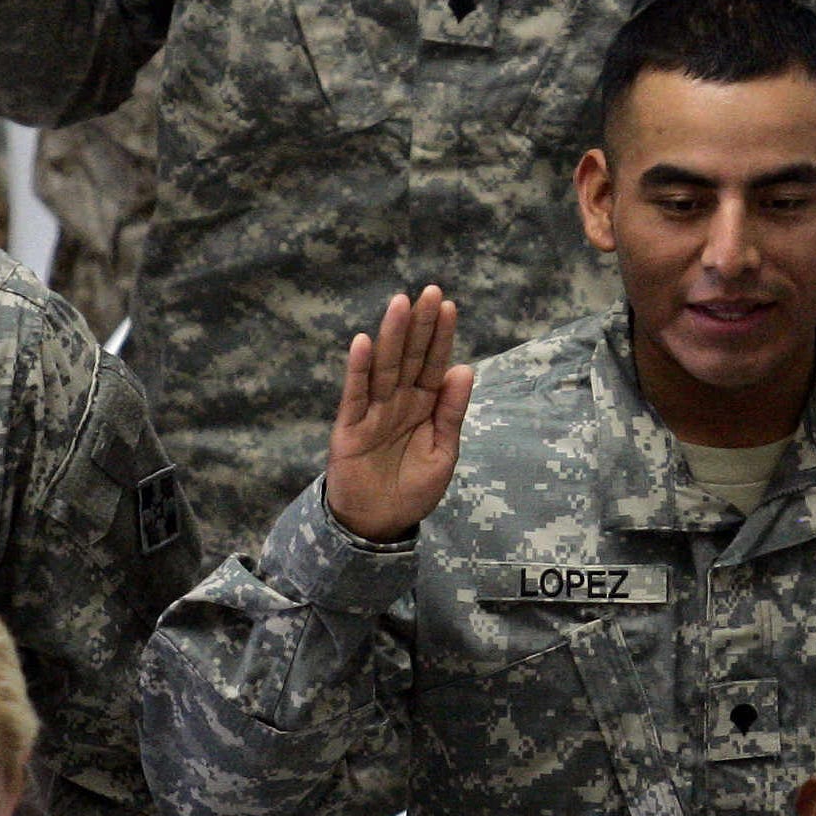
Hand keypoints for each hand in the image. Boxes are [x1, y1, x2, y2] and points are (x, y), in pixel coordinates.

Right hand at [323, 288, 475, 542]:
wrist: (379, 524)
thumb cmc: (412, 488)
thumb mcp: (443, 452)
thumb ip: (451, 412)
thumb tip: (465, 369)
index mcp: (423, 406)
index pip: (434, 364)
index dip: (441, 337)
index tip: (449, 306)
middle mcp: (398, 401)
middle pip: (410, 357)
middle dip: (420, 325)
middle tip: (429, 292)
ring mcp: (373, 411)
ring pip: (384, 367)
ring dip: (392, 336)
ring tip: (401, 304)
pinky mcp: (349, 426)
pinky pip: (354, 394)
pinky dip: (358, 369)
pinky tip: (363, 343)